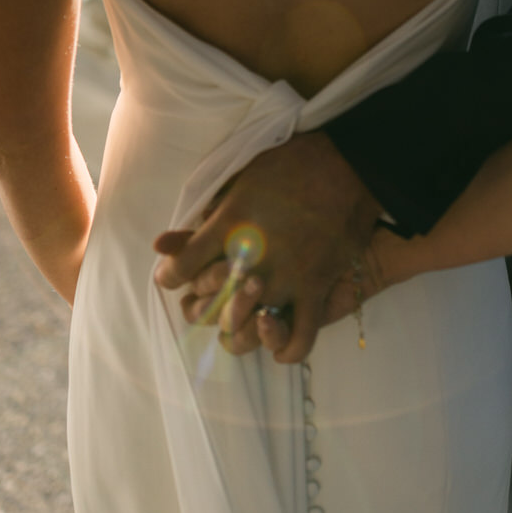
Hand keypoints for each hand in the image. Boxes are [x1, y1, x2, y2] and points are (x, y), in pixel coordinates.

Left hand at [152, 131, 381, 362]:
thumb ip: (205, 214)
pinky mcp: (315, 287)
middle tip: (206, 296)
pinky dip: (284, 348)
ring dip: (236, 323)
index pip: (183, 267)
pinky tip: (276, 343)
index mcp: (229, 224)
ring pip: (244, 324)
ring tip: (236, 315)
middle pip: (209, 301)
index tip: (172, 277)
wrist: (350, 165)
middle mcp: (251, 256)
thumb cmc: (293, 164)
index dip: (171, 276)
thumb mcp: (242, 178)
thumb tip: (161, 243)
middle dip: (200, 303)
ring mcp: (284, 276)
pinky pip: (298, 337)